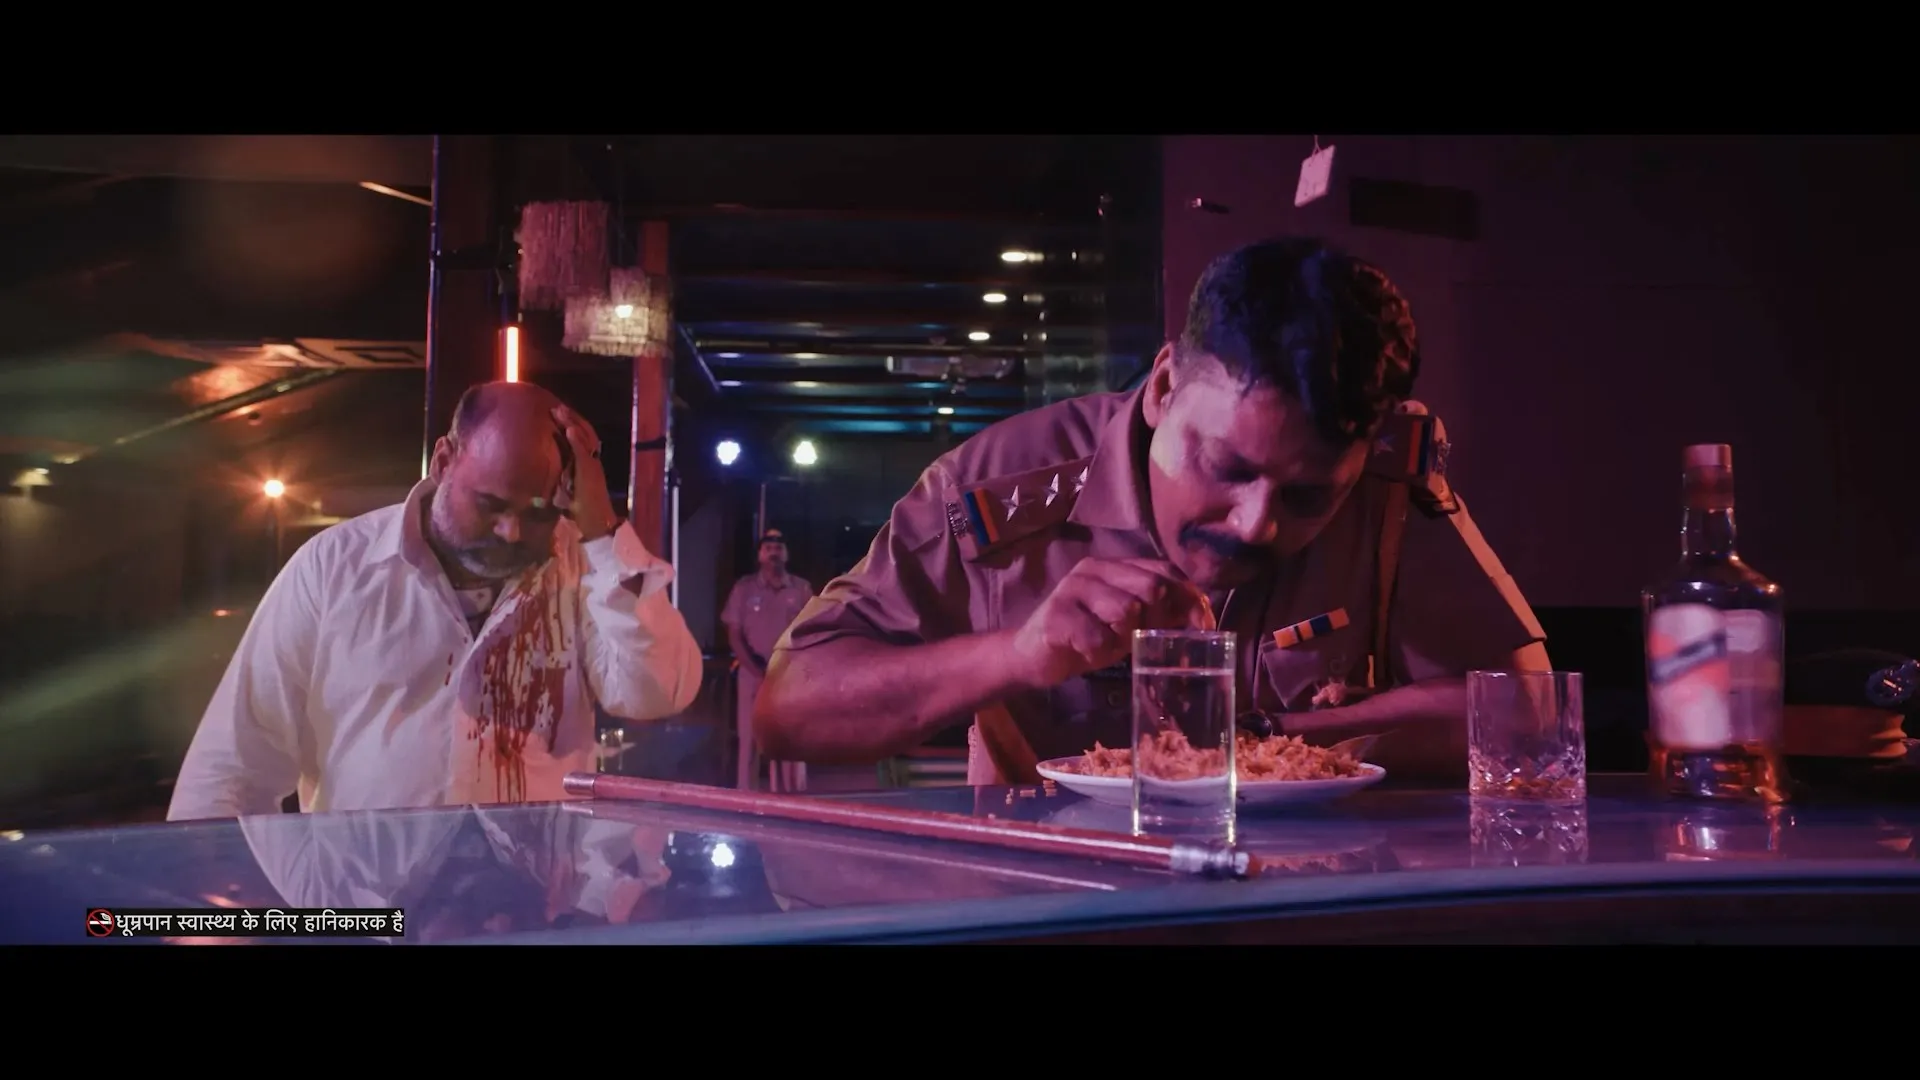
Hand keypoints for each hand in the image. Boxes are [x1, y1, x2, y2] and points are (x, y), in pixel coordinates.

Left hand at [551, 405, 616, 540]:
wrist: (598, 526)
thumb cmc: (581, 513)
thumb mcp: (568, 492)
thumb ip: (560, 480)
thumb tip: (542, 475)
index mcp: (586, 465)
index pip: (581, 439)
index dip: (571, 425)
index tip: (558, 413)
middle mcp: (592, 462)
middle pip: (584, 433)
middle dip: (571, 419)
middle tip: (556, 406)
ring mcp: (592, 467)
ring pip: (585, 439)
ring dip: (573, 423)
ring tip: (561, 411)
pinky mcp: (590, 474)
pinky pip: (584, 454)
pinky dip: (577, 441)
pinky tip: (569, 430)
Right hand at [1005, 558, 1215, 690]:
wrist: (1033, 656)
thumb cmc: (1086, 637)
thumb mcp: (1128, 625)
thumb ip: (1158, 613)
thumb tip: (1202, 616)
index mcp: (1113, 567)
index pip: (1165, 570)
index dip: (1190, 597)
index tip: (1204, 626)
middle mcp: (1093, 570)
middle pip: (1150, 587)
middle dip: (1155, 620)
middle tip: (1140, 640)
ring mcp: (1072, 590)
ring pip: (1126, 611)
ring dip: (1122, 638)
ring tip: (1107, 644)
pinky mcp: (1056, 617)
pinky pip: (1097, 638)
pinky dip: (1098, 652)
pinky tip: (1085, 652)